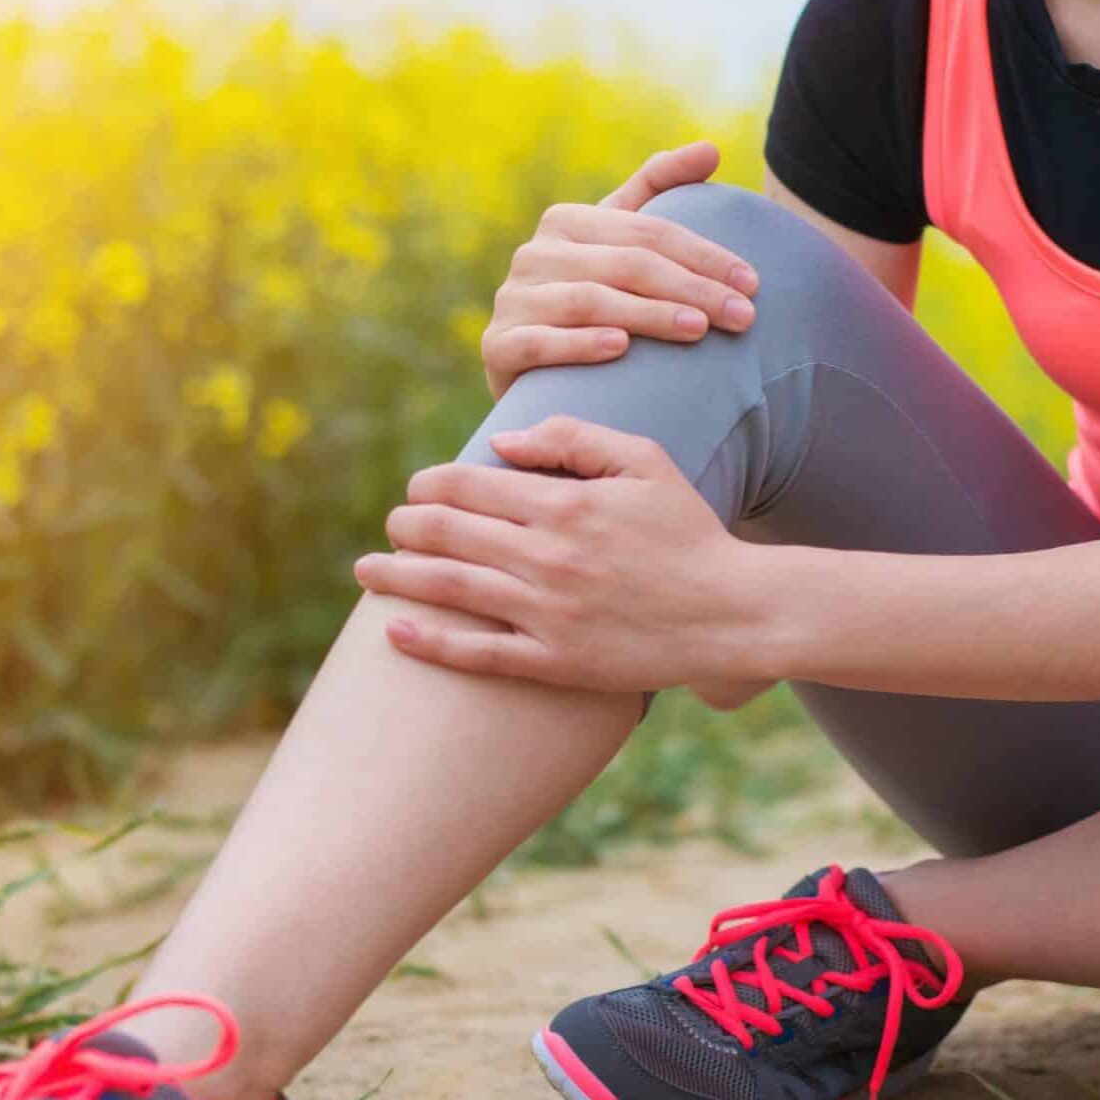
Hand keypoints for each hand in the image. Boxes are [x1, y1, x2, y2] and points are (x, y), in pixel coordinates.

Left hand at [355, 417, 764, 691]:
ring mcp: (547, 612)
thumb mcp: (644, 462)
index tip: (419, 489)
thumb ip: (574, 439)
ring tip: (367, 569)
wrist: (732, 612)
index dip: (431, 484)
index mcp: (565, 503)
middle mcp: (547, 556)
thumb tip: (502, 442)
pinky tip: (394, 632)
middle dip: (407, 524)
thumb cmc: (689, 532)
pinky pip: (478, 653)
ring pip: (450, 587)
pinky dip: (430, 642)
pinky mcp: (555, 660)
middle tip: (393, 524)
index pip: (470, 485)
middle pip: (447, 532)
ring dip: (398, 575)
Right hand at [480, 143, 760, 399]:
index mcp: (566, 221)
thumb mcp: (618, 243)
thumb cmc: (589, 303)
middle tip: (741, 317)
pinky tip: (621, 348)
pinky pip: (541, 342)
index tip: (752, 284)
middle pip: (626, 264)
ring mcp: (512, 299)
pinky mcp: (497, 346)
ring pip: (590, 301)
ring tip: (698, 331)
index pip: (648, 231)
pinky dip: (581, 344)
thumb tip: (711, 149)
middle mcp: (534, 254)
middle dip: (691, 288)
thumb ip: (658, 190)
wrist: (529, 373)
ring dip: (649, 315)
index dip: (704, 255)